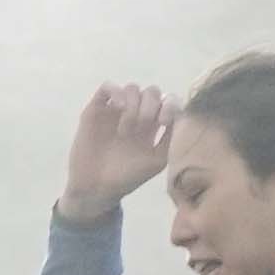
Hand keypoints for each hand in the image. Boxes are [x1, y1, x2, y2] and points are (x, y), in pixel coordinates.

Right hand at [59, 82, 172, 222]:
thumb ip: (171, 137)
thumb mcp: (158, 160)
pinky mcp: (96, 109)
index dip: (170, 104)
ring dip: (133, 105)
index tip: (164, 122)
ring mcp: (115, 110)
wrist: (97, 188)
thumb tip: (178, 115)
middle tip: (141, 127)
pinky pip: (108, 86)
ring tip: (126, 129)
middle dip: (150, 106)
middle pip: (152, 91)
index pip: (167, 101)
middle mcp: (135, 114)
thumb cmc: (128, 177)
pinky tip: (120, 108)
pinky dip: (116, 92)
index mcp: (151, 125)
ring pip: (132, 88)